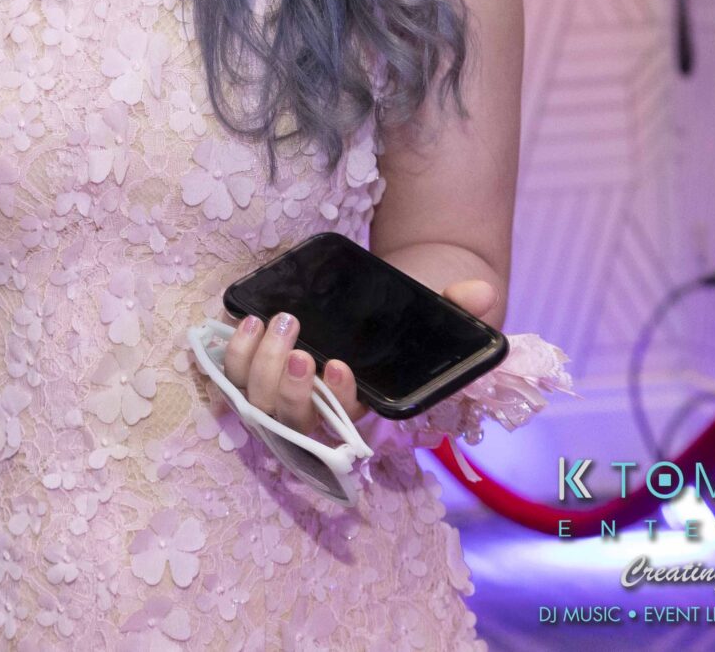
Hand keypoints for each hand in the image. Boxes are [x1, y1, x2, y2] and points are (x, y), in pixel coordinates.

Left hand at [221, 277, 502, 436]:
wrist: (373, 307)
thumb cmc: (402, 324)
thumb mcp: (435, 316)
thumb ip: (456, 308)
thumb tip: (481, 292)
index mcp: (363, 408)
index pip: (347, 422)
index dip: (339, 400)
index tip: (338, 365)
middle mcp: (318, 413)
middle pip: (294, 422)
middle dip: (292, 390)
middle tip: (301, 348)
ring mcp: (281, 397)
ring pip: (259, 404)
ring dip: (261, 368)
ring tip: (274, 324)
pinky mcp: (254, 375)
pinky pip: (233, 379)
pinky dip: (234, 355)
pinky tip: (249, 322)